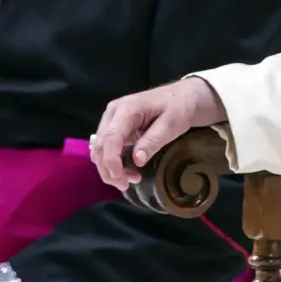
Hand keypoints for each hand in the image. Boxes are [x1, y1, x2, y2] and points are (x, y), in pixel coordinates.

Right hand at [91, 75, 227, 189]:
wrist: (181, 96)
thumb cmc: (178, 108)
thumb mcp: (171, 124)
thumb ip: (153, 140)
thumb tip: (137, 160)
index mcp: (127, 108)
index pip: (111, 137)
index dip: (111, 160)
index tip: (120, 178)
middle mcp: (113, 112)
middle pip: (101, 145)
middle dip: (109, 169)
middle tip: (126, 185)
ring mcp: (112, 119)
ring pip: (100, 149)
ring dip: (109, 168)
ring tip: (129, 180)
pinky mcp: (115, 126)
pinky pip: (106, 147)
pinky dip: (111, 162)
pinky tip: (123, 171)